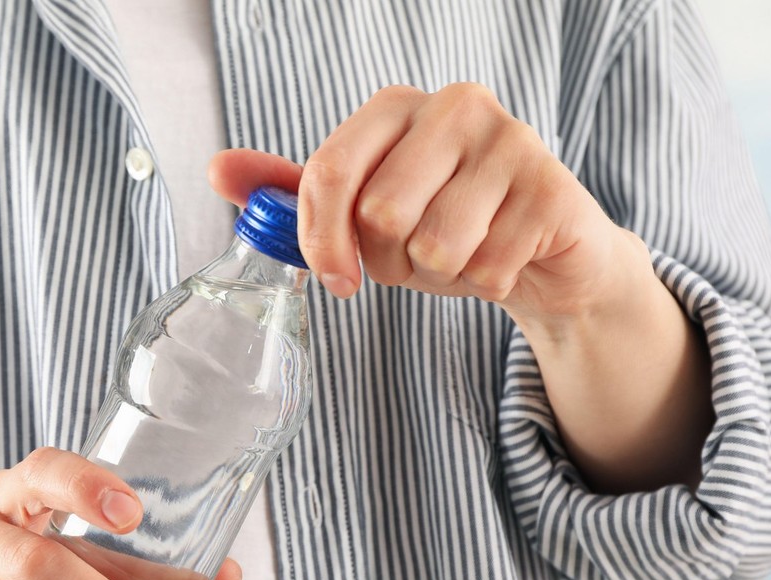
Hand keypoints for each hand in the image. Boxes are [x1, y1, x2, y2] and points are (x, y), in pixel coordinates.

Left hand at [209, 82, 653, 333]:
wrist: (542, 255)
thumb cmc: (442, 225)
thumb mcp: (362, 211)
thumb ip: (297, 192)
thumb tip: (218, 170)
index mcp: (396, 106)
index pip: (328, 173)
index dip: (322, 240)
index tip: (336, 279)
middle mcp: (455, 106)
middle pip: (380, 213)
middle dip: (391, 260)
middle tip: (419, 254)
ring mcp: (511, 140)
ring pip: (435, 244)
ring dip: (440, 274)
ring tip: (462, 255)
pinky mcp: (552, 188)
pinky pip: (487, 266)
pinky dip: (487, 283)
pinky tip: (503, 261)